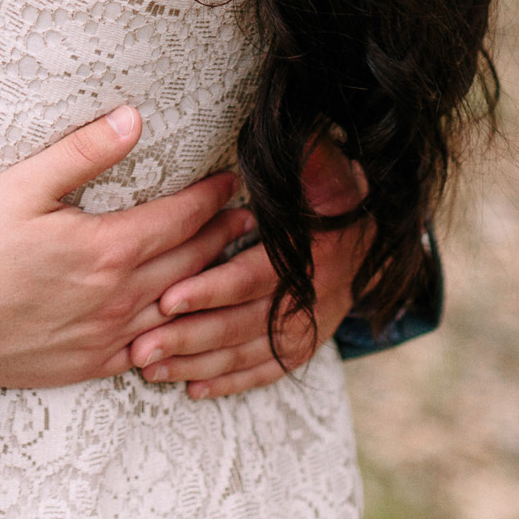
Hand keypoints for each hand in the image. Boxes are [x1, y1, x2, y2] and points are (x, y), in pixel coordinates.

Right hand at [0, 108, 257, 387]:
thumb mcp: (23, 185)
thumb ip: (83, 151)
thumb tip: (133, 118)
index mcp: (106, 248)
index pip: (182, 218)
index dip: (213, 197)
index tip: (233, 179)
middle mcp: (118, 297)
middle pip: (191, 262)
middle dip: (224, 236)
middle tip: (251, 217)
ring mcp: (107, 337)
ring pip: (180, 309)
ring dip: (213, 284)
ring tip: (235, 264)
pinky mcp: (90, 364)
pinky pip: (153, 350)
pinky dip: (180, 332)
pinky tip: (186, 320)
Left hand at [127, 137, 371, 399]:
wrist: (377, 229)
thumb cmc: (334, 186)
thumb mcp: (325, 164)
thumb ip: (308, 153)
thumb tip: (296, 130)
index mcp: (314, 252)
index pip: (255, 277)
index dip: (212, 289)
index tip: (167, 298)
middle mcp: (317, 295)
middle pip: (245, 324)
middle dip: (191, 337)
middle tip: (141, 348)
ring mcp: (314, 324)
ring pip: (250, 353)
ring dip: (200, 364)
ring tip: (150, 368)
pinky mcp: (309, 343)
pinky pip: (269, 370)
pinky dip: (232, 382)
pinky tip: (193, 389)